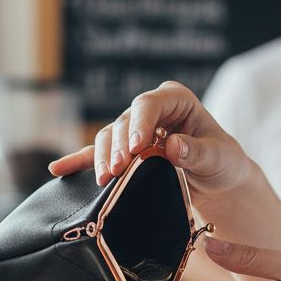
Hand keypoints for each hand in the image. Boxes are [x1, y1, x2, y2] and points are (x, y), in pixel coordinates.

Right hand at [47, 81, 251, 202]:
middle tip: (118, 171)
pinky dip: (78, 161)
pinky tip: (58, 169)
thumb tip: (173, 145)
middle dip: (118, 147)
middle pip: (124, 122)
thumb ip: (198, 152)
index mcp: (175, 100)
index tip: (137, 148)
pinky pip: (97, 154)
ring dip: (103, 159)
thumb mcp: (219, 157)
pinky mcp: (123, 152)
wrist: (217, 180)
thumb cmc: (222, 161)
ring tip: (105, 180)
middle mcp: (150, 111)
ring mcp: (133, 130)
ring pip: (108, 138)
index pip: (149, 104)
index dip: (140, 123)